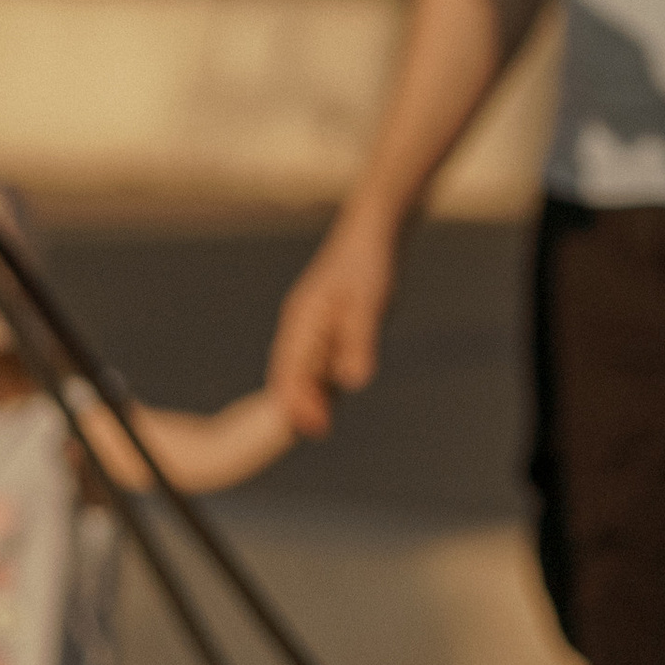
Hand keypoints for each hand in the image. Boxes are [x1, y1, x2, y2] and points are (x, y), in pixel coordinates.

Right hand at [265, 212, 397, 439]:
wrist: (375, 229)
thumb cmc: (370, 264)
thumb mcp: (369, 304)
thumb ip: (359, 342)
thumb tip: (352, 383)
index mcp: (302, 322)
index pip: (290, 375)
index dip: (299, 406)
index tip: (313, 431)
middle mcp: (300, 325)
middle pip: (289, 375)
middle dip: (298, 406)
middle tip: (315, 435)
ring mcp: (310, 322)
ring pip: (301, 368)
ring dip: (308, 395)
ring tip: (318, 425)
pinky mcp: (326, 321)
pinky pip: (314, 358)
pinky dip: (319, 379)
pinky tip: (331, 393)